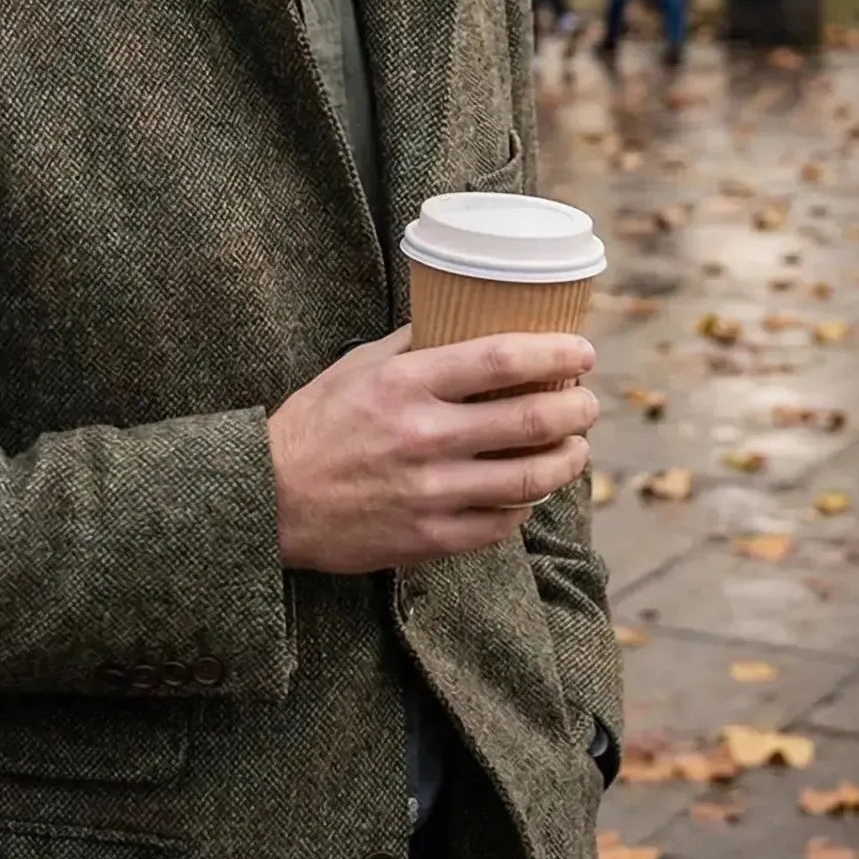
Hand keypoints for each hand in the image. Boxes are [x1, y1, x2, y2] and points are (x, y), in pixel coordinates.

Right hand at [268, 328, 597, 573]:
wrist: (271, 499)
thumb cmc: (315, 424)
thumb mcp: (358, 366)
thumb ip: (413, 344)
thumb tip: (465, 319)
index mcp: (407, 384)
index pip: (500, 359)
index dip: (554, 353)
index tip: (582, 352)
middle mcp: (425, 436)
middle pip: (531, 419)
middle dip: (576, 408)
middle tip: (588, 402)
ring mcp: (430, 493)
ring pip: (529, 478)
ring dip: (566, 460)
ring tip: (575, 448)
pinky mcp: (429, 539)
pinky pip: (501, 523)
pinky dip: (524, 504)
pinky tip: (528, 490)